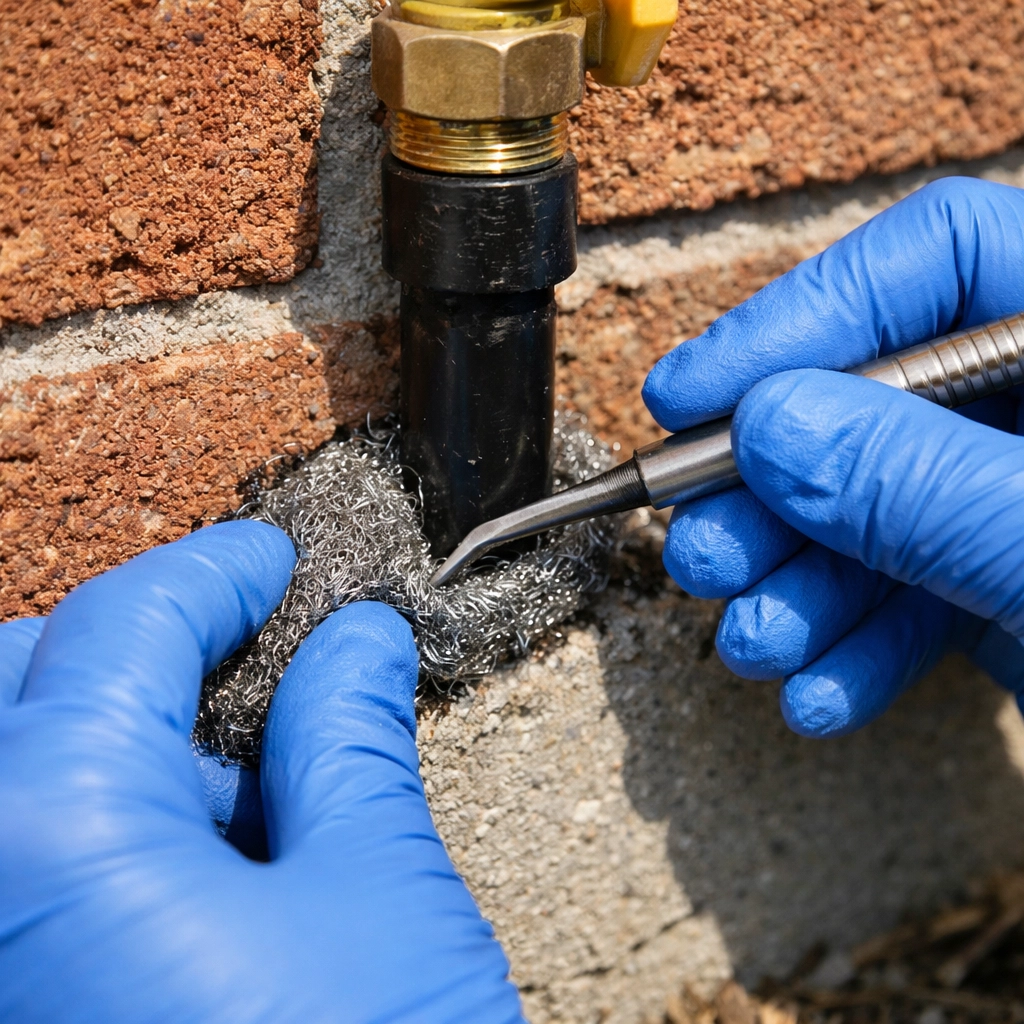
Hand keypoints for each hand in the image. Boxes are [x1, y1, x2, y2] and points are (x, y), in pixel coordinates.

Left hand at [0, 522, 521, 1022]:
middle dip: (135, 649)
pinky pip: (39, 877)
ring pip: (27, 780)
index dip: (216, 573)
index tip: (273, 559)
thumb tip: (356, 644)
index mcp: (49, 833)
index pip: (120, 629)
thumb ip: (350, 746)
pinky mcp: (38, 1001)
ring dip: (135, 752)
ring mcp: (5, 962)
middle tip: (242, 653)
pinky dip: (118, 838)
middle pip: (19, 686)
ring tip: (263, 793)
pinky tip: (224, 873)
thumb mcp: (378, 898)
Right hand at [642, 177, 1023, 736]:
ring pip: (874, 512)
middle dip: (768, 490)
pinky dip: (854, 648)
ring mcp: (1016, 501)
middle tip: (700, 551)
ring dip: (794, 587)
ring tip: (752, 642)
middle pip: (872, 402)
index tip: (689, 395)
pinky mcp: (1006, 588)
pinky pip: (912, 597)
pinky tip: (819, 693)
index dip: (798, 317)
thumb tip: (767, 429)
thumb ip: (923, 483)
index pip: (932, 257)